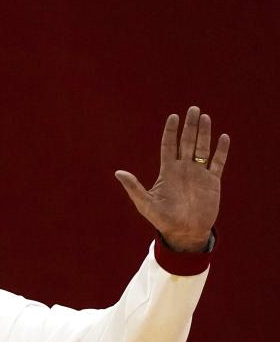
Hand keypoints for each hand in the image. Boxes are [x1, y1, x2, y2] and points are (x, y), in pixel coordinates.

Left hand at [115, 106, 229, 251]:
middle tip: (193, 109)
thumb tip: (118, 172)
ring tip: (205, 117)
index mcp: (167, 171)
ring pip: (202, 148)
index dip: (170, 131)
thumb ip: (134, 187)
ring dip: (204, 133)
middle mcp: (183, 169)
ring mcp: (198, 173)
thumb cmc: (162, 219)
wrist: (184, 232)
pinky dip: (220, 151)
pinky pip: (218, 162)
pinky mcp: (212, 181)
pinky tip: (222, 138)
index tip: (173, 117)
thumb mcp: (145, 203)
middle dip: (190, 126)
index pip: (168, 145)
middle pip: (187, 142)